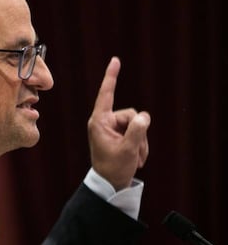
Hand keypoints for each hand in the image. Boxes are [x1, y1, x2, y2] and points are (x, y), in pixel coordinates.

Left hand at [88, 57, 149, 190]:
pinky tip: (136, 158)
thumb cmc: (113, 168)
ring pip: (136, 124)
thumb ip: (137, 131)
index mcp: (99, 121)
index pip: (106, 94)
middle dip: (138, 133)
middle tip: (135, 152)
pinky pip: (136, 131)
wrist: (110, 184)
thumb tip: (144, 116)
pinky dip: (139, 144)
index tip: (115, 60)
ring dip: (140, 142)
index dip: (111, 76)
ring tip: (135, 158)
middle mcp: (104, 121)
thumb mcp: (128, 150)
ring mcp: (112, 128)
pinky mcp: (118, 134)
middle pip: (130, 114)